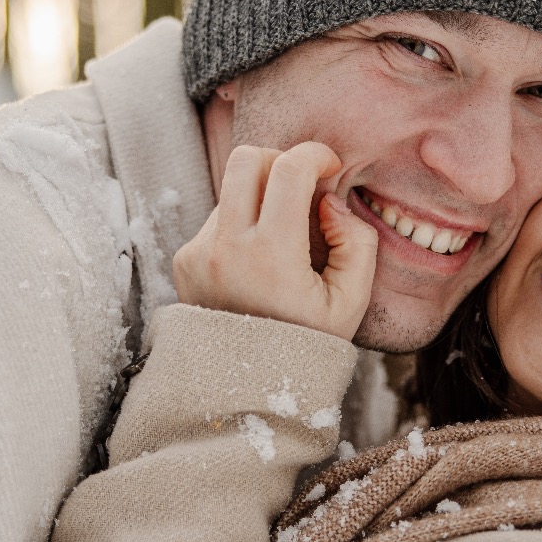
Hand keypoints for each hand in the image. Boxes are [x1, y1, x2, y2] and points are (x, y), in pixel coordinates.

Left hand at [173, 142, 377, 340]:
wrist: (246, 388)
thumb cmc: (307, 345)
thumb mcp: (351, 302)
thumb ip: (357, 243)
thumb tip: (329, 201)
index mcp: (271, 257)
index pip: (288, 169)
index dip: (315, 154)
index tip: (329, 166)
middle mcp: (226, 249)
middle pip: (246, 158)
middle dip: (280, 160)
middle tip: (301, 186)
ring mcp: (199, 254)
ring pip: (232, 190)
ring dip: (262, 200)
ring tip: (282, 243)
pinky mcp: (184, 260)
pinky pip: (217, 220)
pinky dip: (242, 227)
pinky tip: (257, 264)